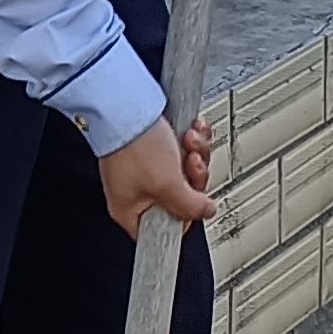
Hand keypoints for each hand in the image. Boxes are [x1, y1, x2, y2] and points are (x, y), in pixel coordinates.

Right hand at [101, 117, 217, 234]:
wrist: (127, 103)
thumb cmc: (134, 144)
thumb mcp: (167, 185)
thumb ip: (190, 206)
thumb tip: (205, 212)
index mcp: (130, 211)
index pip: (164, 230)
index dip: (185, 216)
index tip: (195, 203)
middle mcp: (137, 192)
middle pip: (182, 198)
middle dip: (193, 175)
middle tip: (189, 162)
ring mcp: (147, 169)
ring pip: (186, 172)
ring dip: (195, 153)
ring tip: (187, 140)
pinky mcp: (155, 148)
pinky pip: (183, 151)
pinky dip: (191, 140)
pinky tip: (188, 131)